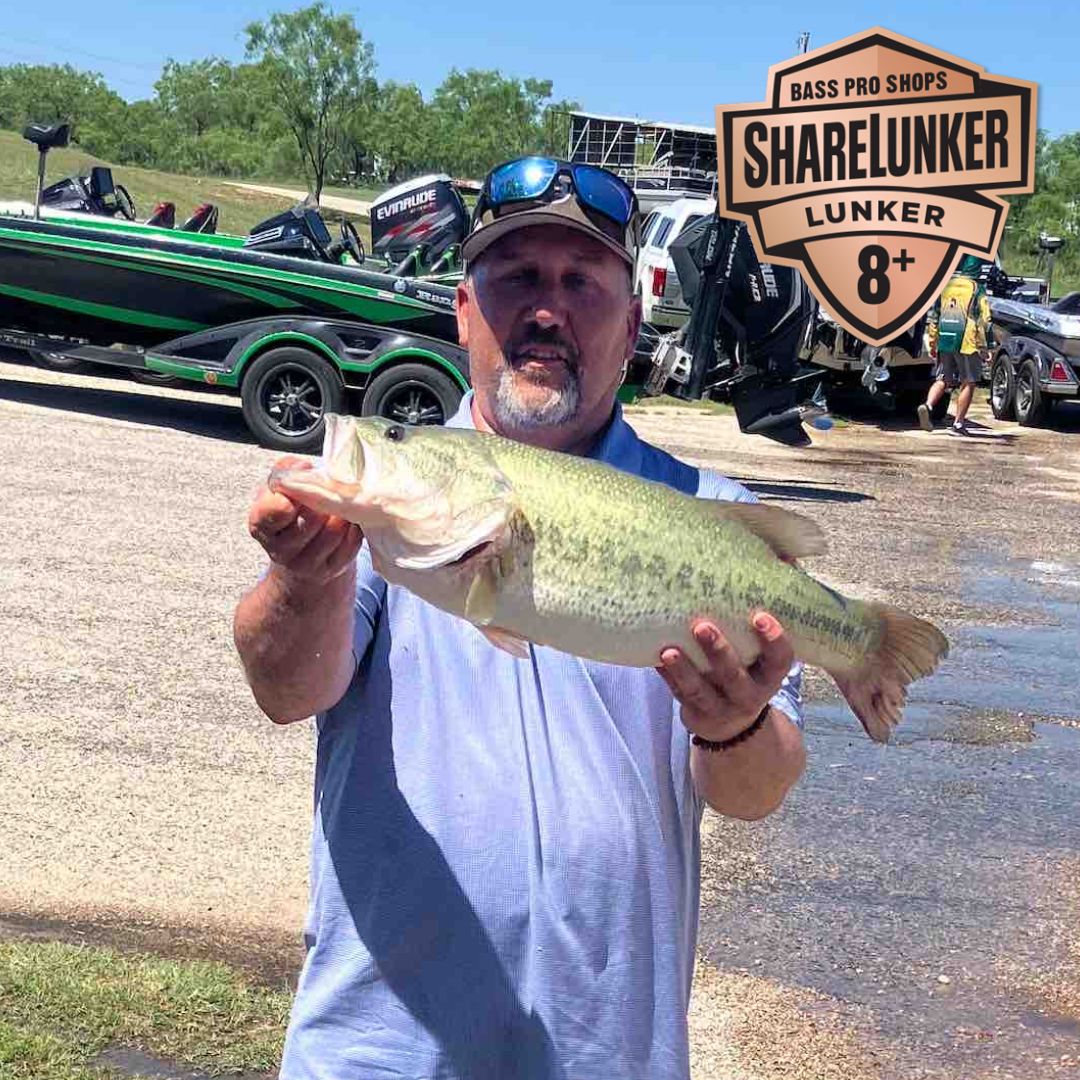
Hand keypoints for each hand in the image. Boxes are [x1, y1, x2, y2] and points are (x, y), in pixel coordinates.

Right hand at [248, 456, 362, 585]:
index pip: (273, 513)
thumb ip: (286, 470)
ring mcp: (305, 565)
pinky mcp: (330, 571)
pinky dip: (354, 529)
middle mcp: (280, 550)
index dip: (289, 499)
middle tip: (328, 493)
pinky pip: (350, 546)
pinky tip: (350, 520)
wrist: (299, 551)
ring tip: (341, 504)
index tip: (298, 491)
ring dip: (342, 514)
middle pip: (310, 521)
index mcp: (261, 525)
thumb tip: (305, 467)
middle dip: (323, 503)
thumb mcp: (278, 489)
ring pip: (333, 533)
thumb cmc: (289, 511)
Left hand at [657, 613, 793, 742]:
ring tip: (669, 652)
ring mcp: (721, 708)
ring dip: (684, 670)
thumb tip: (734, 581)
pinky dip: (668, 677)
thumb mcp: (757, 662)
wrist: (732, 726)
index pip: (780, 659)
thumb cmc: (745, 674)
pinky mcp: (696, 714)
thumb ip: (748, 634)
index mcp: (769, 677)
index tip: (760, 617)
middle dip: (718, 651)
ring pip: (700, 690)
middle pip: (734, 676)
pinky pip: (679, 694)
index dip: (774, 640)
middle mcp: (749, 695)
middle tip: (702, 626)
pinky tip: (656, 660)